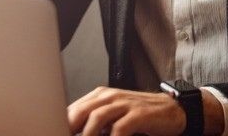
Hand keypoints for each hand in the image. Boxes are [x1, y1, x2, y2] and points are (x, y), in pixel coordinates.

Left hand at [67, 86, 224, 135]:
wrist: (173, 111)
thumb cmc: (140, 116)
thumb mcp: (114, 116)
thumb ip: (93, 122)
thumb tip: (71, 131)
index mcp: (100, 96)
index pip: (73, 109)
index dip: (62, 123)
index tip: (55, 132)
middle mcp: (110, 96)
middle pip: (81, 111)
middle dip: (70, 129)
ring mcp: (124, 104)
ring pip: (96, 118)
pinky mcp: (139, 114)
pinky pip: (120, 129)